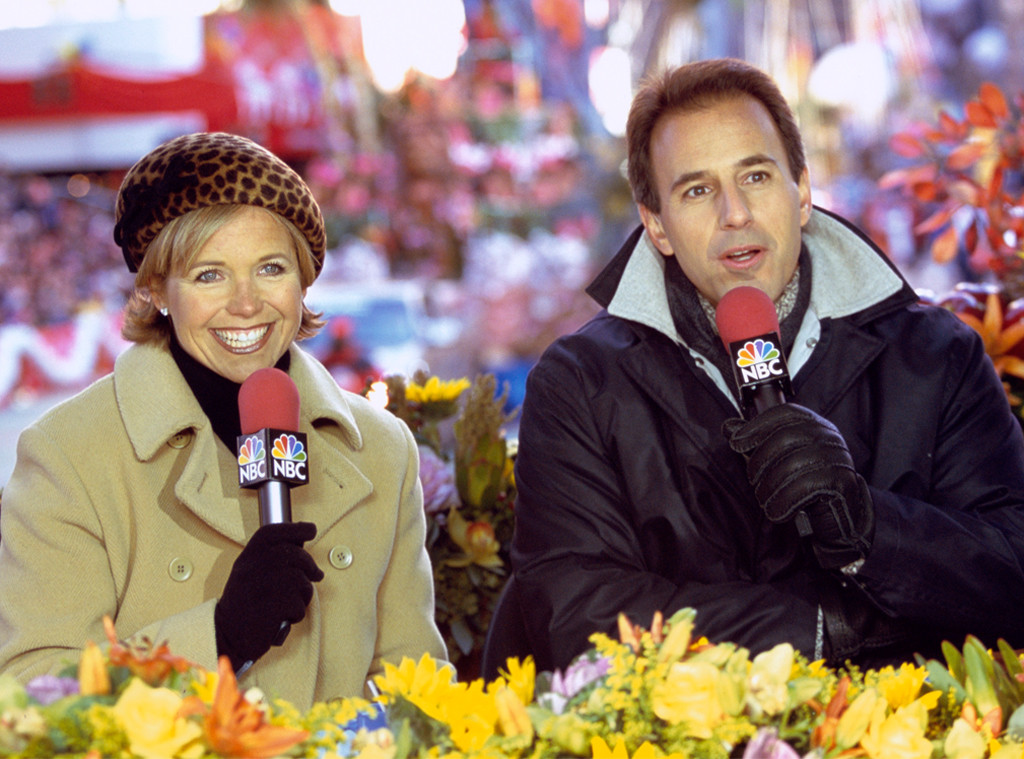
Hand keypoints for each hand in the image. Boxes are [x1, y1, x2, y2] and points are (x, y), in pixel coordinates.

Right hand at [215, 521, 323, 670]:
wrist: (226, 635)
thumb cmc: (244, 604)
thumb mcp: (249, 573)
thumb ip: (270, 559)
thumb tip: (303, 548)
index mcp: (247, 557)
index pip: (273, 533)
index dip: (295, 529)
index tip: (310, 530)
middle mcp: (252, 567)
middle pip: (295, 555)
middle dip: (310, 565)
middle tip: (315, 575)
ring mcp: (262, 586)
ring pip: (301, 581)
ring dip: (304, 594)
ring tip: (292, 603)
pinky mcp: (272, 607)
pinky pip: (299, 604)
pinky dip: (296, 613)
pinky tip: (283, 617)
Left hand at [723, 404, 873, 569]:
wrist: (843, 515)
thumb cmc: (806, 483)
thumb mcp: (780, 459)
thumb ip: (756, 442)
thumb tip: (728, 427)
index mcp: (813, 424)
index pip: (783, 413)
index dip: (756, 426)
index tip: (736, 443)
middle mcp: (828, 435)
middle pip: (783, 438)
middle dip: (759, 463)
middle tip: (754, 482)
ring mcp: (837, 457)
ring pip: (790, 465)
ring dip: (769, 488)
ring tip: (766, 501)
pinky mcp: (841, 481)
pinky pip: (803, 488)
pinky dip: (784, 503)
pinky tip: (779, 513)